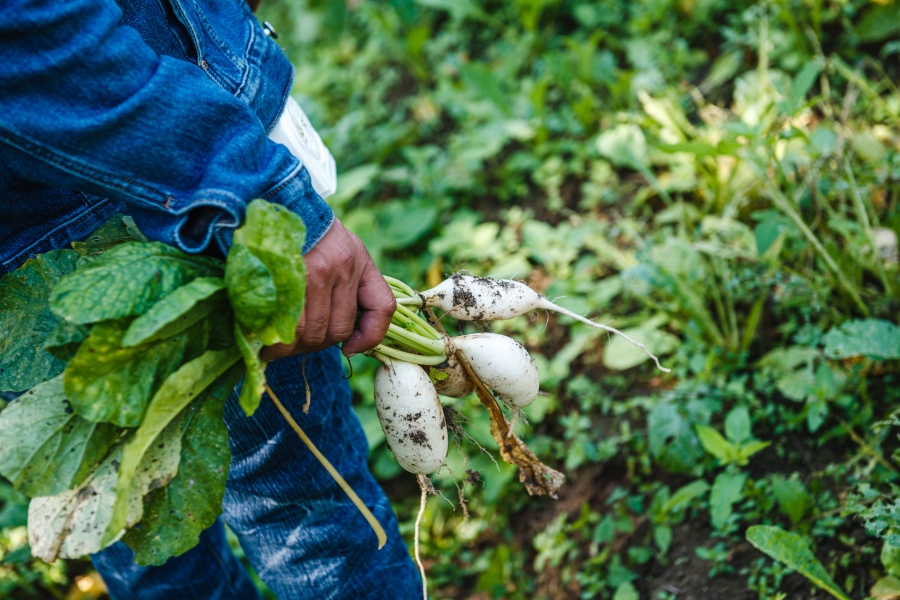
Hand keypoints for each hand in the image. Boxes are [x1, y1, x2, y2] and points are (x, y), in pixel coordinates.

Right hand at [261, 218, 394, 359]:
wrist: (274, 201)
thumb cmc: (303, 230)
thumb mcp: (336, 246)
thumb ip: (344, 283)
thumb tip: (343, 338)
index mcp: (360, 260)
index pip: (382, 306)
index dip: (370, 336)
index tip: (350, 348)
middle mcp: (344, 267)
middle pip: (338, 329)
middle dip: (316, 344)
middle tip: (297, 344)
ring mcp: (317, 271)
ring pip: (313, 332)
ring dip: (293, 346)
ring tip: (277, 344)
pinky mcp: (288, 275)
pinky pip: (288, 324)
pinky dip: (277, 340)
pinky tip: (266, 339)